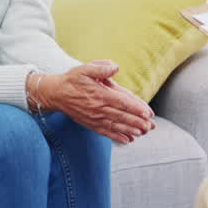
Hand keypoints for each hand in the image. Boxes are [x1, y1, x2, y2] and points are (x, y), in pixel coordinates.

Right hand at [34, 60, 155, 143]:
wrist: (56, 94)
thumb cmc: (73, 80)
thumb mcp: (85, 69)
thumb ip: (101, 68)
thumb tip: (115, 68)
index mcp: (100, 94)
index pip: (122, 103)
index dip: (136, 108)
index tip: (148, 113)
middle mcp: (98, 108)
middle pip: (122, 117)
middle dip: (138, 122)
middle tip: (151, 126)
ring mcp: (94, 118)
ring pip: (116, 126)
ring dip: (131, 130)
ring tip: (144, 132)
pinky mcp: (91, 124)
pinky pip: (106, 132)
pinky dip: (118, 137)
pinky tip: (128, 140)